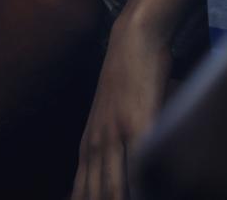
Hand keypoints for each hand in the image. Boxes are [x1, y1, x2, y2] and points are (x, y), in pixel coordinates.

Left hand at [73, 26, 171, 199]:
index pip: (81, 191)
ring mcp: (116, 136)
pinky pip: (139, 166)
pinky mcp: (138, 125)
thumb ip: (112, 147)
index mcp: (89, 145)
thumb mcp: (110, 118)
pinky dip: (140, 187)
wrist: (132, 42)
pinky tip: (145, 195)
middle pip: (94, 194)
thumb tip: (125, 171)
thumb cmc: (125, 81)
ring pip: (112, 188)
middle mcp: (97, 144)